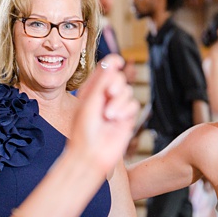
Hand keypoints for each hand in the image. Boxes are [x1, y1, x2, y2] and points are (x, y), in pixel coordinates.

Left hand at [65, 55, 141, 171]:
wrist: (91, 155)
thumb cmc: (83, 131)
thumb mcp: (89, 103)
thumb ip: (101, 83)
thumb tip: (112, 64)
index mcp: (91, 91)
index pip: (104, 70)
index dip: (112, 63)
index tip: (118, 61)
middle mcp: (104, 97)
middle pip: (118, 79)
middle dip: (117, 84)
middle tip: (110, 93)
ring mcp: (115, 107)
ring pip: (127, 91)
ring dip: (120, 101)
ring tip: (109, 115)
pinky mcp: (125, 118)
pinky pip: (133, 104)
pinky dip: (126, 110)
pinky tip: (117, 119)